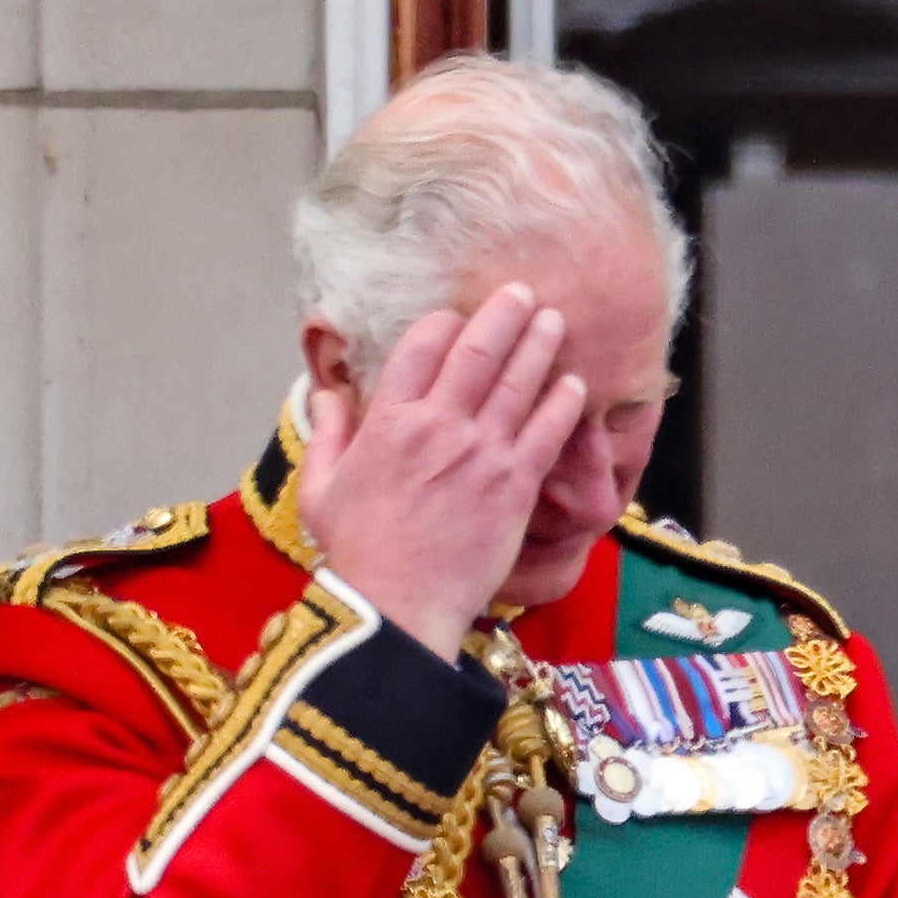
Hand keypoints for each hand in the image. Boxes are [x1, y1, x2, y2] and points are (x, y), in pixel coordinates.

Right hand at [299, 285, 588, 658]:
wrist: (401, 604)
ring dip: (540, 346)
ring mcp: (481, 454)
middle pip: (477, 353)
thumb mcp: (321, 487)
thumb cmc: (358, 551)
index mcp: (388, 423)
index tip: (459, 313)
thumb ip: (329, 434)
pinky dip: (563, 403)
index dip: (444, 323)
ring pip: (518, 384)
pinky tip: (576, 383)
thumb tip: (325, 395)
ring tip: (556, 320)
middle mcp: (438, 428)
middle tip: (524, 293)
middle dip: (504, 316)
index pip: (420, 349)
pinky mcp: (515, 485)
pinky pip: (546, 432)